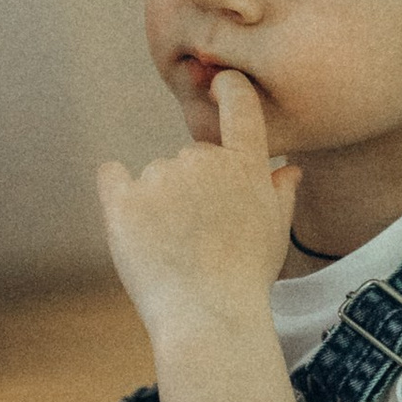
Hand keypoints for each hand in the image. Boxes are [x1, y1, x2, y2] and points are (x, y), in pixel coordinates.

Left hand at [96, 67, 297, 342]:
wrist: (208, 317)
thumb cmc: (246, 277)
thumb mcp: (275, 232)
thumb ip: (279, 193)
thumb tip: (288, 168)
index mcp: (244, 165)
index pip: (240, 105)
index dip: (230, 89)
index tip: (221, 84)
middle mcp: (202, 160)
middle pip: (192, 157)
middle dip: (193, 187)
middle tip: (201, 235)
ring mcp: (160, 178)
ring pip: (156, 176)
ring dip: (161, 201)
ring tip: (176, 249)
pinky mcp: (123, 201)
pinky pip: (112, 177)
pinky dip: (117, 189)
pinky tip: (132, 219)